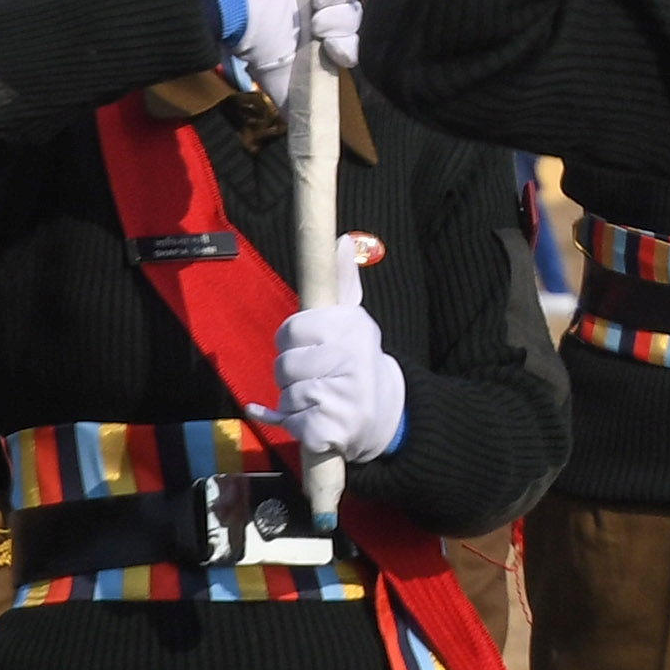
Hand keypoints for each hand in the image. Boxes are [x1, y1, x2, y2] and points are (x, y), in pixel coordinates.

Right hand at [224, 0, 363, 98]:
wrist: (236, 5)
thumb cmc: (253, 39)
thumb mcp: (278, 80)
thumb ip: (294, 105)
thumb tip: (303, 141)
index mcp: (319, 37)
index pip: (349, 43)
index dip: (347, 47)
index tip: (332, 50)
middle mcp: (324, 8)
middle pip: (353, 16)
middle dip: (340, 23)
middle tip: (316, 24)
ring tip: (317, 0)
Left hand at [251, 239, 405, 460]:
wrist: (386, 414)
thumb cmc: (358, 361)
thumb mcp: (353, 320)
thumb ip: (342, 282)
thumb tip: (341, 240)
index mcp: (350, 329)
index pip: (290, 331)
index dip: (291, 341)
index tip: (307, 348)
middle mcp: (348, 360)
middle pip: (283, 365)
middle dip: (291, 375)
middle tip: (314, 377)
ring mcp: (340, 397)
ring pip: (286, 396)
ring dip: (294, 402)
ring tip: (318, 398)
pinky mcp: (330, 429)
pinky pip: (291, 423)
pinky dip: (296, 424)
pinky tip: (315, 419)